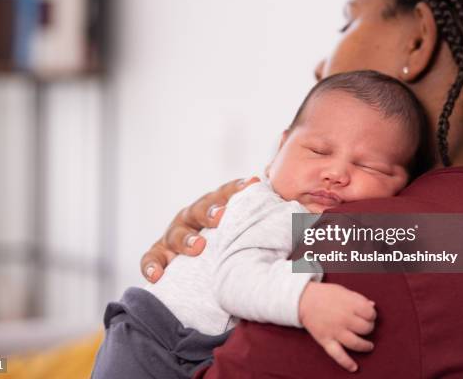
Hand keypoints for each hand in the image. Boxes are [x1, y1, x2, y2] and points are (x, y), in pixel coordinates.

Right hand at [140, 176, 259, 282]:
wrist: (200, 279)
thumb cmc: (231, 252)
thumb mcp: (248, 237)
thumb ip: (269, 225)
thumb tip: (311, 217)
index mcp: (214, 209)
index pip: (225, 194)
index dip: (237, 189)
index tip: (253, 184)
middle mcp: (192, 219)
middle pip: (199, 209)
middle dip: (211, 210)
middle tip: (223, 216)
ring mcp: (173, 237)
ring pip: (175, 233)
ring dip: (186, 239)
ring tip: (199, 247)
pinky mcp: (159, 257)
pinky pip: (151, 258)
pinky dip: (152, 266)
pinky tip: (158, 276)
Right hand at [299, 282, 376, 372]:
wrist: (303, 299)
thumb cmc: (325, 294)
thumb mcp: (343, 291)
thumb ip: (358, 298)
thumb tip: (372, 306)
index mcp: (349, 304)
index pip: (370, 313)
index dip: (372, 314)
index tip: (368, 315)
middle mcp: (344, 318)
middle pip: (365, 328)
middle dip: (369, 327)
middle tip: (365, 326)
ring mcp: (335, 331)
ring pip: (356, 343)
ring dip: (365, 345)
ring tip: (369, 346)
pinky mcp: (326, 340)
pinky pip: (337, 354)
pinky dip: (346, 362)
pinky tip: (354, 367)